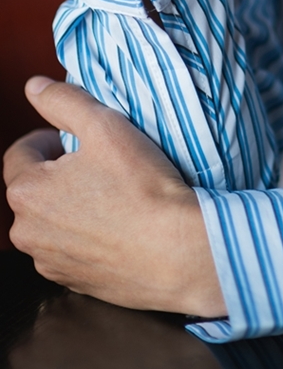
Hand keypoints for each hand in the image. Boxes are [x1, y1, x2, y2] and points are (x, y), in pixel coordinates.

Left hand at [3, 77, 225, 319]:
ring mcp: (49, 262)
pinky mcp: (72, 283)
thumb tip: (34, 86)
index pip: (20, 152)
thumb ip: (63, 101)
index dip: (48, 137)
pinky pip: (70, 248)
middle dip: (60, 173)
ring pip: (52, 219)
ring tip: (112, 195)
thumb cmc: (141, 187)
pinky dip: (86, 234)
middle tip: (101, 163)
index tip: (77, 138)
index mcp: (27, 191)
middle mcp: (27, 232)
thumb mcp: (104, 126)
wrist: (176, 252)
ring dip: (71, 204)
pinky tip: (118, 224)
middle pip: (35, 188)